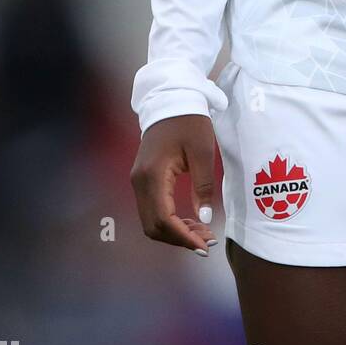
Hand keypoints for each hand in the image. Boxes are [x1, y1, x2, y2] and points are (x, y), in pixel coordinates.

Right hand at [130, 115, 219, 255]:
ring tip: (202, 233)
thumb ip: (203, 185)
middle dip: (180, 238)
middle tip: (207, 242)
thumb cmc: (189, 121)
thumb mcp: (203, 151)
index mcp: (153, 175)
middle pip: (153, 226)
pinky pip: (153, 209)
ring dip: (175, 232)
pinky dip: (170, 221)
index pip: (163, 219)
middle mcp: (139, 182)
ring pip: (151, 221)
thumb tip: (204, 218)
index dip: (183, 237)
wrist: (171, 99)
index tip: (204, 246)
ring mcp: (138, 181)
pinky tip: (190, 221)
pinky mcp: (143, 180)